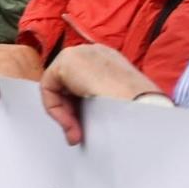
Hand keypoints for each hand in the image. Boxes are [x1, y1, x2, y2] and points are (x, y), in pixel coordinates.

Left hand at [38, 44, 158, 145]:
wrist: (141, 106)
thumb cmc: (136, 109)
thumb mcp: (111, 103)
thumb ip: (91, 103)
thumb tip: (74, 125)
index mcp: (106, 60)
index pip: (77, 83)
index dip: (76, 109)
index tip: (82, 132)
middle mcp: (93, 51)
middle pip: (63, 84)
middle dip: (68, 113)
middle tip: (76, 136)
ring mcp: (80, 52)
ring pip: (54, 86)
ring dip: (63, 113)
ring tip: (75, 133)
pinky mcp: (67, 59)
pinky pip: (47, 87)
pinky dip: (55, 108)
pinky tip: (70, 123)